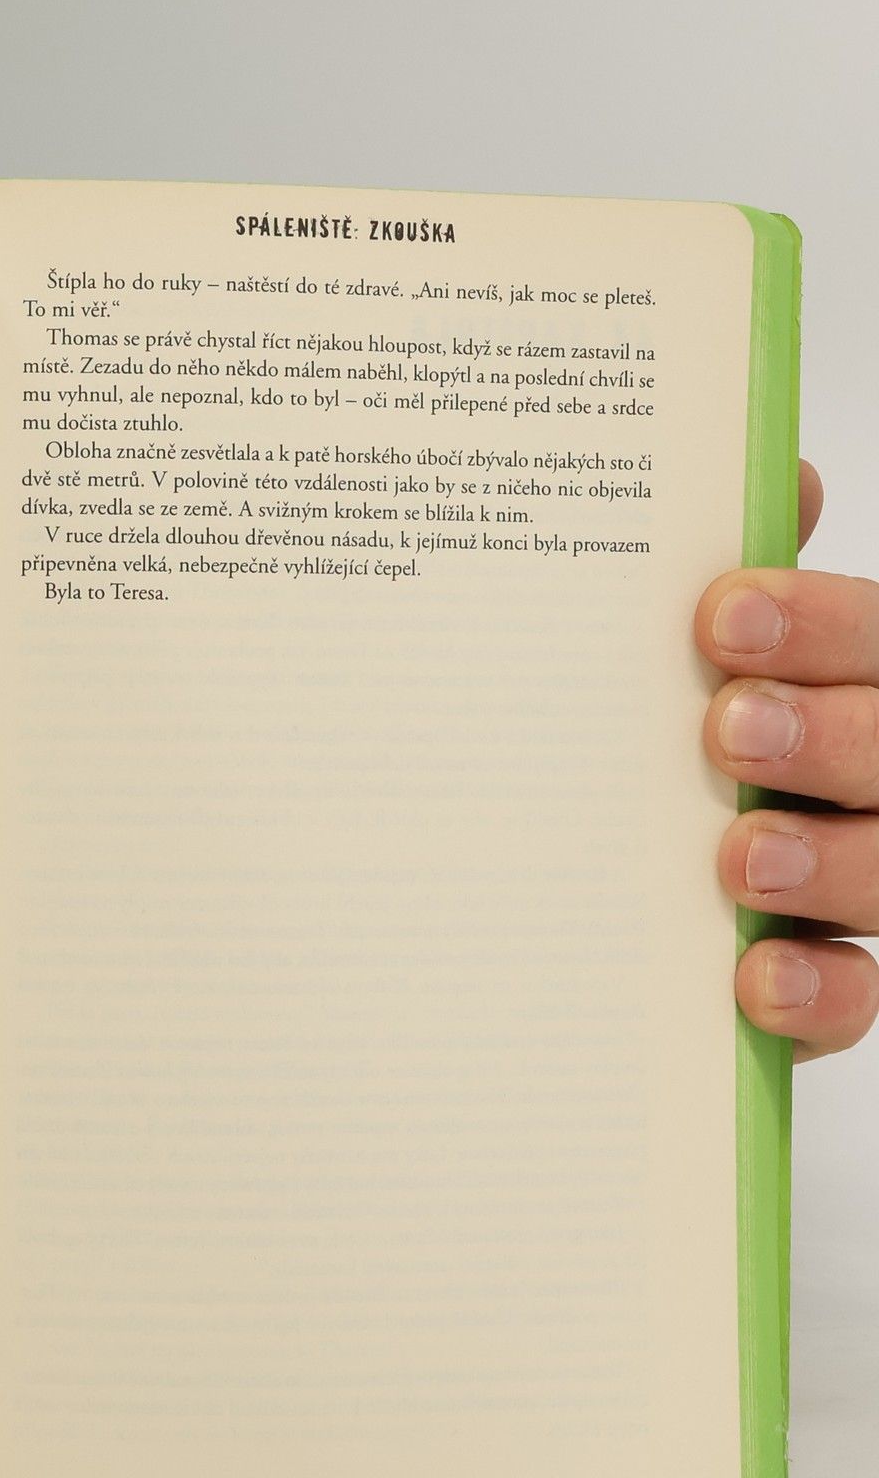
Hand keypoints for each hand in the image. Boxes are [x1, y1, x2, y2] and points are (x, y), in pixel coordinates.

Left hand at [700, 461, 878, 1058]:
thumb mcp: (708, 667)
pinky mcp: (837, 985)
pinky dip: (818, 992)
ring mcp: (868, 880)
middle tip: (728, 728)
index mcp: (854, 687)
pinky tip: (756, 976)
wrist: (624, 895)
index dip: (819, 625)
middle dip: (829, 735)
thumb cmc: (679, 749)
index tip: (720, 615)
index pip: (874, 641)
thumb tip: (776, 478)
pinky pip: (859, 999)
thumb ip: (739, 586)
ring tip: (741, 855)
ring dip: (828, 861)